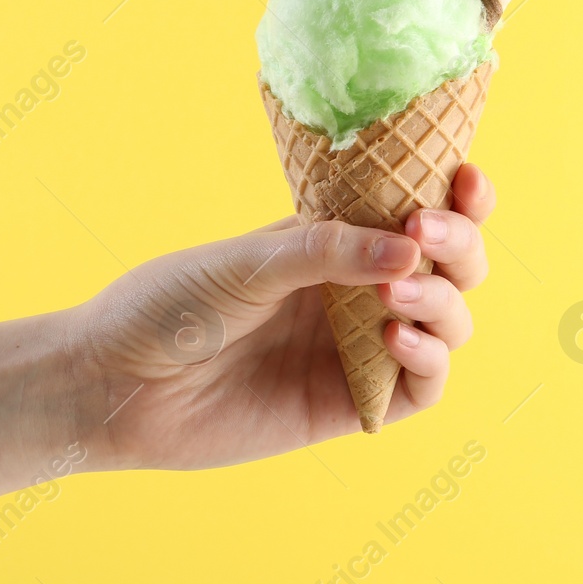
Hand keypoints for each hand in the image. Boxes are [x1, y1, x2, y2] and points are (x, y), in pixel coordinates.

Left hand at [70, 164, 495, 469]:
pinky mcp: (351, 405)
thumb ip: (329, 251)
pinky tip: (393, 340)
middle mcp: (355, 290)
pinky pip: (420, 387)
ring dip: (442, 301)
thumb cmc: (168, 305)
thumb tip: (411, 245)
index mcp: (333, 240)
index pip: (416, 209)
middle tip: (428, 234)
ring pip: (448, 322)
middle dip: (460, 244)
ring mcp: (357, 348)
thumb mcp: (247, 261)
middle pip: (450, 265)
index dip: (456, 195)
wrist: (116, 385)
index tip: (466, 178)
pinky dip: (426, 360)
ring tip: (397, 295)